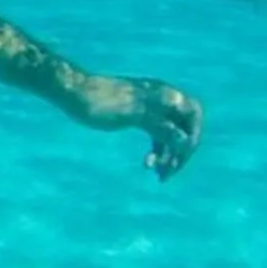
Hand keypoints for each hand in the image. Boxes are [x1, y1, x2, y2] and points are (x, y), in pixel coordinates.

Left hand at [72, 75, 201, 178]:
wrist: (72, 92)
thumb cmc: (102, 102)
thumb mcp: (133, 116)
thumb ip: (160, 127)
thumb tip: (184, 142)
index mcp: (165, 94)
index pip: (194, 116)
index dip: (193, 138)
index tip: (180, 157)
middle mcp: (162, 98)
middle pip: (184, 128)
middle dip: (179, 151)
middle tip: (167, 173)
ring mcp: (150, 107)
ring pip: (169, 134)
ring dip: (167, 154)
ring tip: (158, 175)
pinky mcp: (137, 115)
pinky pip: (156, 134)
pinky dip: (155, 149)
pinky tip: (147, 164)